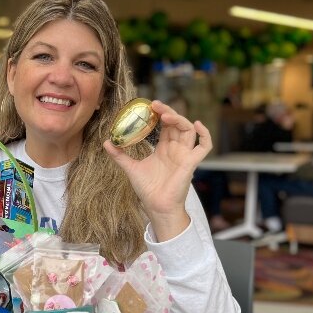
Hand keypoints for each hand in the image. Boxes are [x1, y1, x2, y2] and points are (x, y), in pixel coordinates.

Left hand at [103, 100, 212, 239]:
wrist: (156, 206)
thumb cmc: (147, 189)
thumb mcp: (131, 168)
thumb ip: (120, 155)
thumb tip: (106, 142)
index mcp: (163, 148)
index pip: (164, 125)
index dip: (159, 114)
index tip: (149, 106)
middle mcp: (175, 149)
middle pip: (176, 124)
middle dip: (167, 112)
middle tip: (154, 105)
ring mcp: (184, 155)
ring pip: (188, 130)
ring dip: (179, 119)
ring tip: (165, 115)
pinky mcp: (191, 163)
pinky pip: (204, 147)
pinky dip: (205, 135)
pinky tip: (197, 124)